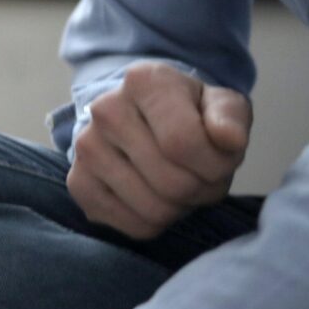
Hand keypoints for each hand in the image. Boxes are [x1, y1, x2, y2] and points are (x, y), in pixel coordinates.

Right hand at [69, 63, 250, 239]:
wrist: (144, 119)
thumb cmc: (190, 114)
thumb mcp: (222, 104)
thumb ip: (230, 118)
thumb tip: (229, 139)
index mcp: (143, 82)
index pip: (184, 142)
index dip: (216, 164)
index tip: (221, 157)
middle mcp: (104, 110)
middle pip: (172, 182)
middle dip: (201, 189)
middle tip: (201, 175)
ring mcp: (85, 148)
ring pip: (154, 210)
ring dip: (180, 207)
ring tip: (179, 184)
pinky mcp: (77, 183)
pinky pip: (132, 226)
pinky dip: (155, 222)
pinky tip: (154, 196)